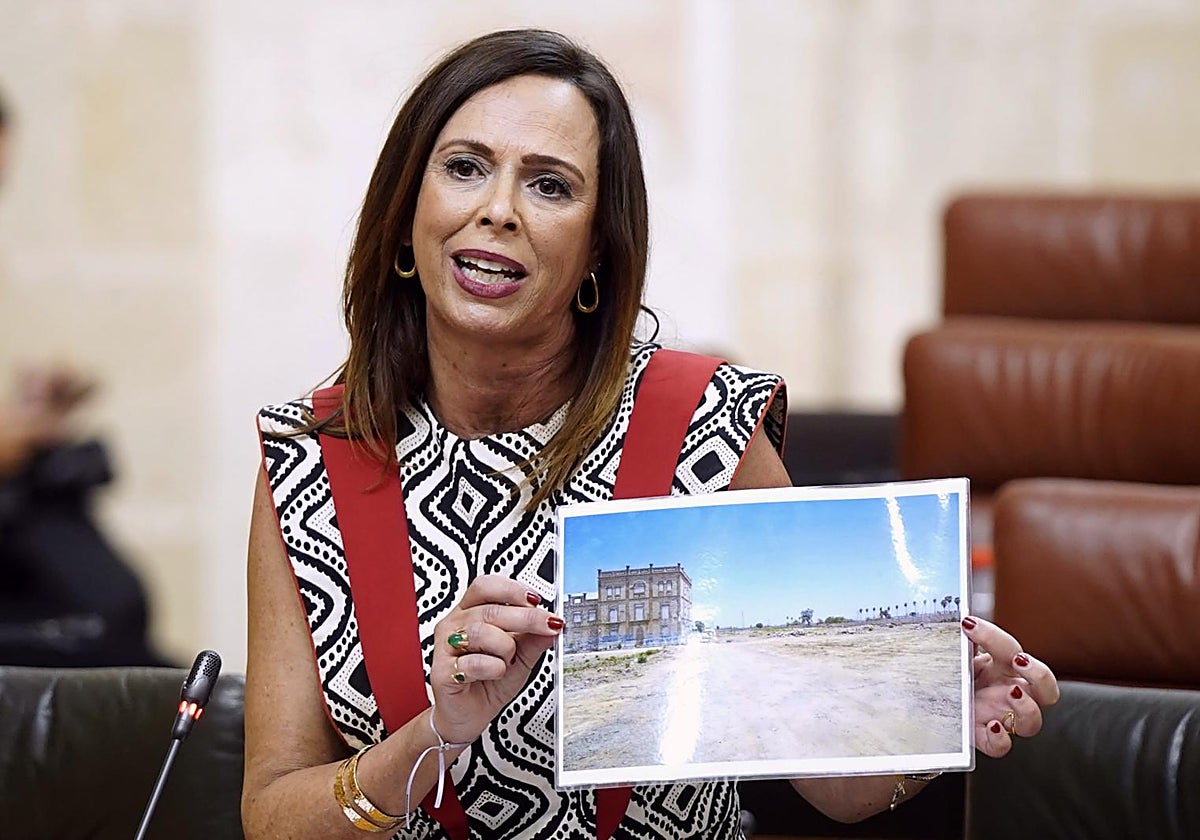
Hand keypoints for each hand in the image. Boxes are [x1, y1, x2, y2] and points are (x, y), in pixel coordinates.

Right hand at [430, 574, 562, 743]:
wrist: (469, 715)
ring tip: (508, 661)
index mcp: (470, 612)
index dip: (512, 590)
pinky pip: (473, 663)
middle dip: (526, 617)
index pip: (486, 586)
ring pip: (481, 632)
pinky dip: (493, 668)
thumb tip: (552, 624)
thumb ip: (534, 640)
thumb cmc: (489, 681)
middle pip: (490, 609)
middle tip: (548, 625)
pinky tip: (496, 673)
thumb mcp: (520, 658)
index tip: (537, 601)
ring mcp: (445, 647)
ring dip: (505, 647)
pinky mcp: (442, 671)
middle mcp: (455, 624)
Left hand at [962, 615, 1059, 756]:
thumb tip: (955, 623)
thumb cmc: (951, 675)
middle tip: (1018, 660)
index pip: (1010, 648)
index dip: (992, 635)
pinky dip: (1000, 738)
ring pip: (1032, 721)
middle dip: (1039, 674)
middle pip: (1047, 689)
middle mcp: (1009, 694)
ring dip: (1026, 706)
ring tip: (1011, 693)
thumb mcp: (955, 658)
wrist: (933, 703)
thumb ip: (960, 645)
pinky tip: (991, 726)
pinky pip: (1002, 746)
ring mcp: (1000, 717)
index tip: (968, 625)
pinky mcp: (984, 738)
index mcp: (1003, 669)